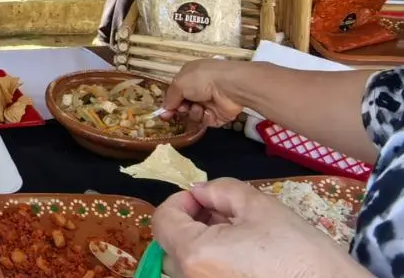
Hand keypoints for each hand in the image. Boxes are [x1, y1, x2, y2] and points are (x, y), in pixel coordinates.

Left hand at [155, 178, 366, 277]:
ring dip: (203, 238)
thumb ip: (220, 190)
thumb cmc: (298, 251)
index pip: (163, 220)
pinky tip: (244, 251)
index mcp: (194, 253)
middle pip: (173, 242)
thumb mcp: (258, 206)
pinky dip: (214, 257)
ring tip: (237, 228)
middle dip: (191, 219)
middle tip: (221, 209)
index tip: (203, 196)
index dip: (179, 200)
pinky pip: (206, 273)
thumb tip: (199, 191)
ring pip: (189, 260)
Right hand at [163, 59, 244, 126]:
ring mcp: (210, 102)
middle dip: (181, 109)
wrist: (228, 86)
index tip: (164, 114)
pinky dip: (206, 117)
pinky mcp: (219, 114)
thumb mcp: (178, 84)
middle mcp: (199, 89)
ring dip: (194, 112)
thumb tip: (165, 109)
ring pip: (194, 114)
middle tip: (182, 109)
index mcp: (189, 77)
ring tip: (199, 107)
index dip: (170, 103)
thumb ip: (170, 97)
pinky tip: (209, 111)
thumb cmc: (201, 79)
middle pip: (184, 105)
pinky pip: (207, 121)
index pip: (176, 92)